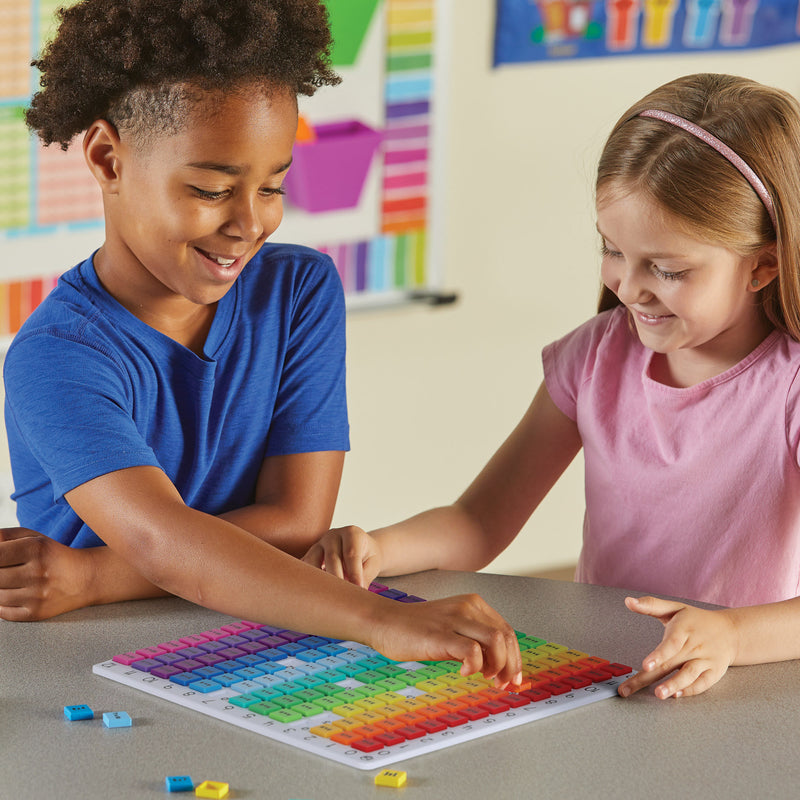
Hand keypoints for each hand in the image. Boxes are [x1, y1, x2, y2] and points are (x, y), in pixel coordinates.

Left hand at [0, 528, 94, 620]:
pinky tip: (15, 594)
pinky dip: (3, 605)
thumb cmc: (55, 557)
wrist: (87, 579)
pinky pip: (3, 612)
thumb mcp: (35, 538)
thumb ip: (5, 536)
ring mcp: (37, 595)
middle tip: (8, 570)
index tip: (0, 559)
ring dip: (1, 589)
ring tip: (14, 582)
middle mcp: (38, 572)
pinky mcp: (37, 613)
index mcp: (37, 549)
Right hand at [302, 525, 381, 588]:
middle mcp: (333, 535)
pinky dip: (308, 578)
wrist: (360, 548)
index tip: (358, 589)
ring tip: (327, 596)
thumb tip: (359, 592)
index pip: (351, 554)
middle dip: (337, 579)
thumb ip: (366, 576)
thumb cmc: (367, 556)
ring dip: (320, 579)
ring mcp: (319, 543)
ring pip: (313, 561)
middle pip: (332, 558)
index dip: (354, 573)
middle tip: (343, 597)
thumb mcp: (373, 563)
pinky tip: (313, 591)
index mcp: (352, 533)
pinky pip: (305, 566)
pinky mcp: (310, 554)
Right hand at [367, 593, 522, 686]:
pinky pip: (472, 651)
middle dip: (510, 665)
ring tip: (484, 677)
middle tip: (502, 684)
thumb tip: (497, 667)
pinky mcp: (441, 634)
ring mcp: (455, 619)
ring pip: (496, 641)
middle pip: (506, 637)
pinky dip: (475, 666)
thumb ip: (473, 641)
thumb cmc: (416, 629)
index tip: (512, 677)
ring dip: (498, 666)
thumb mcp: (452, 628)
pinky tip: (463, 672)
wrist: (385, 622)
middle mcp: (468, 607)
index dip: (515, 657)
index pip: (507, 631)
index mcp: (473, 604)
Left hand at [618, 596, 737, 698]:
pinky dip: (690, 690)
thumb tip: (628, 601)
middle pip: (671, 663)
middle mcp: (694, 646)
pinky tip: (676, 695)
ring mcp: (705, 661)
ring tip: (658, 694)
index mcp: (684, 629)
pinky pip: (702, 684)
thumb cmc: (696, 620)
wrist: (730, 631)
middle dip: (649, 677)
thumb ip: (651, 605)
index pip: (671, 644)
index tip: (646, 665)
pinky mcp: (713, 673)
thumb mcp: (675, 607)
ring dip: (673, 686)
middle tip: (631, 689)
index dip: (659, 655)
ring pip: (689, 675)